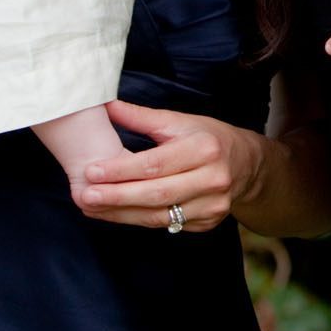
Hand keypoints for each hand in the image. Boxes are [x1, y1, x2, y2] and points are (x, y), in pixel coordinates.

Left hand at [77, 100, 261, 231]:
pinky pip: (166, 225)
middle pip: (156, 193)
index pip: (155, 163)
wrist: (246, 164)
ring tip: (92, 208)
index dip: (121, 170)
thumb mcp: (180, 121)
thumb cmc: (207, 137)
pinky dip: (138, 221)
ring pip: (159, 216)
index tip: (91, 171)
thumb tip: (107, 106)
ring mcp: (212, 205)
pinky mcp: (207, 222)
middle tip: (85, 196)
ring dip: (121, 214)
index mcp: (204, 148)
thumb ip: (142, 118)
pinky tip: (116, 215)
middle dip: (116, 196)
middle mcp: (212, 179)